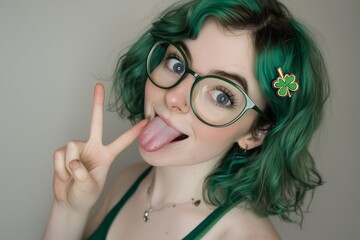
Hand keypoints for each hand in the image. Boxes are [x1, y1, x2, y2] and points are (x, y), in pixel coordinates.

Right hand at [52, 83, 146, 210]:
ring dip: (69, 166)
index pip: (122, 141)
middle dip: (96, 103)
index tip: (146, 120)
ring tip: (72, 177)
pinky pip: (59, 155)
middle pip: (95, 122)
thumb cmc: (85, 194)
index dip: (133, 132)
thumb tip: (74, 161)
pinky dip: (60, 169)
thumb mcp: (89, 188)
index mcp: (106, 155)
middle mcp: (93, 147)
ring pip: (71, 147)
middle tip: (98, 85)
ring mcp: (78, 148)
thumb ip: (83, 175)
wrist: (69, 201)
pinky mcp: (62, 152)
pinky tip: (64, 175)